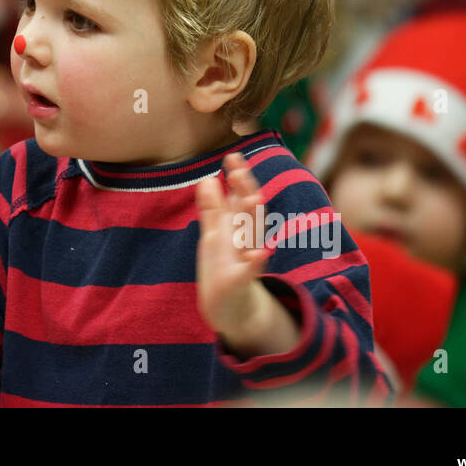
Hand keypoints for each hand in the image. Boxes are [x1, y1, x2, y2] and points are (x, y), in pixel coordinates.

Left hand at [196, 152, 271, 335]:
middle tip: (239, 170)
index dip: (239, 177)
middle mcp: (246, 240)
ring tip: (254, 198)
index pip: (241, 197)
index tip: (233, 156)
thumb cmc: (224, 268)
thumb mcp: (215, 236)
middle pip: (249, 211)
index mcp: (238, 228)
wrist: (230, 310)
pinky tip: (257, 253)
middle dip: (246, 191)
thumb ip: (213, 209)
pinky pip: (250, 272)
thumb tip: (209, 178)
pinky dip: (255, 262)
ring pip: (252, 236)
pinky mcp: (242, 283)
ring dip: (254, 218)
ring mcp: (246, 261)